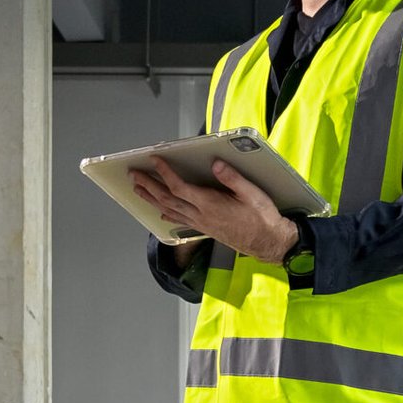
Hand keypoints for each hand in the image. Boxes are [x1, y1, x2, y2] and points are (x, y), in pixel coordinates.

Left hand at [130, 157, 300, 264]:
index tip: (154, 160)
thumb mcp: (252, 193)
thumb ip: (232, 178)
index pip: (179, 186)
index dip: (164, 172)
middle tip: (134, 174)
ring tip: (138, 189)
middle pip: (167, 198)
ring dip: (151, 198)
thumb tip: (216, 164)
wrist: (268, 242)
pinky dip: (166, 213)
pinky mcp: (204, 228)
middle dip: (149, 185)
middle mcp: (201, 215)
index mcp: (210, 204)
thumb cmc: (262, 218)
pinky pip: (179, 220)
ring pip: (169, 210)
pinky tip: (160, 211)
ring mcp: (201, 223)